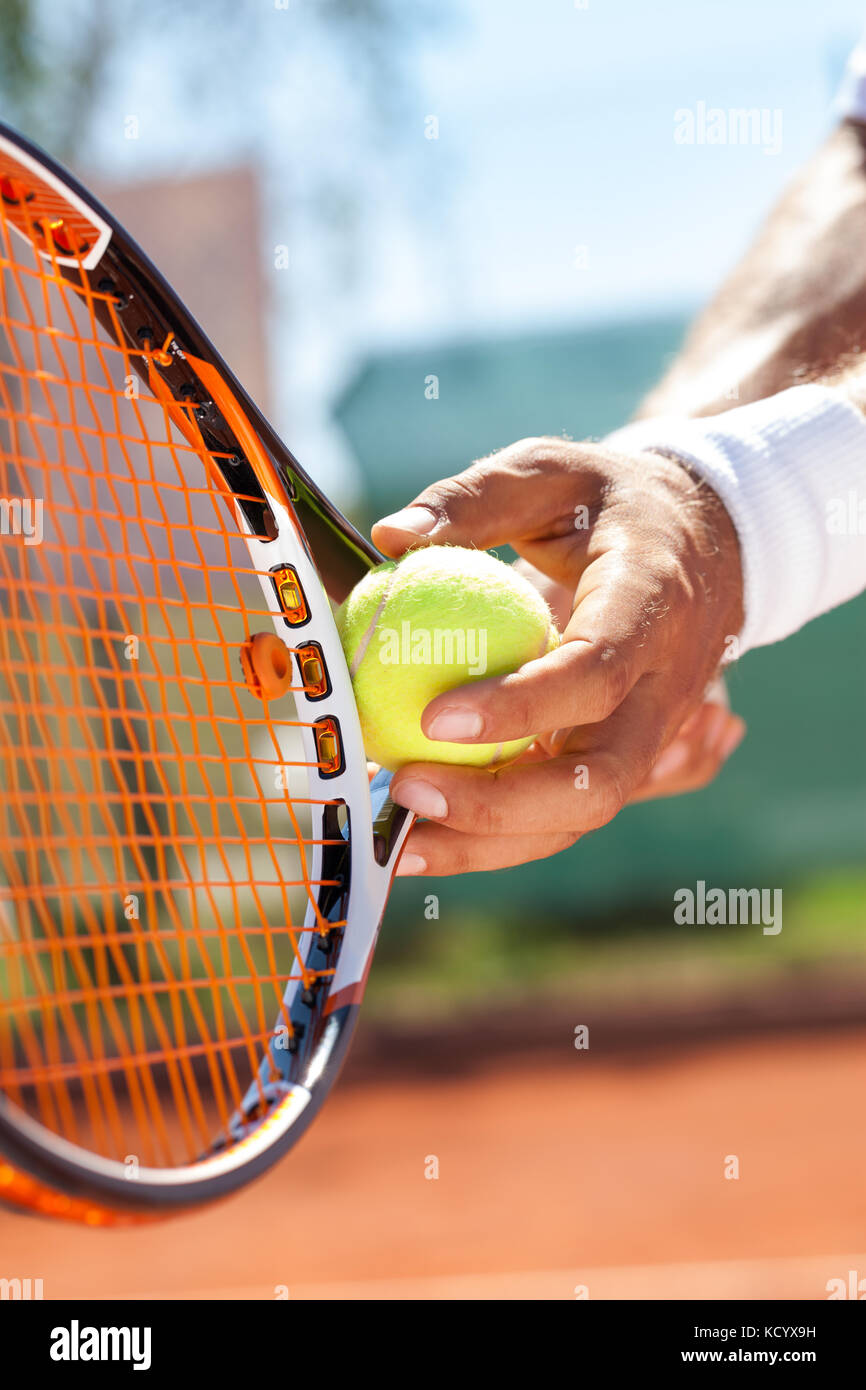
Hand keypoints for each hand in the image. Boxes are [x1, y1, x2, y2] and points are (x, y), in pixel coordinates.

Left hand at [370, 436, 744, 874]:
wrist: (706, 542)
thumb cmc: (611, 503)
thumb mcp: (550, 471)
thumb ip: (474, 499)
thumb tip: (390, 536)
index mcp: (651, 606)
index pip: (596, 672)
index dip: (522, 706)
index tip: (434, 716)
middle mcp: (663, 689)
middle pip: (600, 780)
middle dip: (503, 804)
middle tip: (407, 785)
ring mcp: (648, 735)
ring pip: (580, 815)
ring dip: (490, 842)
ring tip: (401, 842)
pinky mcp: (620, 759)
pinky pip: (562, 814)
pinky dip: (494, 837)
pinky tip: (420, 836)